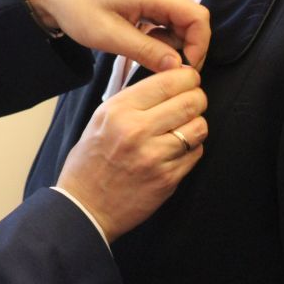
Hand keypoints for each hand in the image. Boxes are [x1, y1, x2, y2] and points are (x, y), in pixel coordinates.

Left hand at [25, 0, 210, 70]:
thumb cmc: (77, 8)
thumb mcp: (109, 36)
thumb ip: (146, 51)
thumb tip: (177, 67)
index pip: (198, 17)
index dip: (199, 46)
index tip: (185, 70)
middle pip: (192, 21)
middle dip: (185, 49)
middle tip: (165, 71)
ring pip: (180, 23)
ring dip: (171, 45)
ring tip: (146, 57)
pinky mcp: (147, 0)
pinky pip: (166, 21)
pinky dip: (161, 38)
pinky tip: (141, 46)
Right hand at [57, 68, 206, 241]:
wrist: (85, 207)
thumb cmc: (91, 162)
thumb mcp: (101, 119)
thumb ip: (133, 99)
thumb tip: (169, 80)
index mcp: (118, 110)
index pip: (168, 81)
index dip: (187, 76)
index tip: (189, 78)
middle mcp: (136, 130)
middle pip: (190, 102)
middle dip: (197, 99)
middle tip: (193, 102)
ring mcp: (154, 156)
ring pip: (198, 127)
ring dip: (196, 125)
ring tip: (184, 128)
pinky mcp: (167, 179)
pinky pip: (196, 153)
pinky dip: (192, 149)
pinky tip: (177, 151)